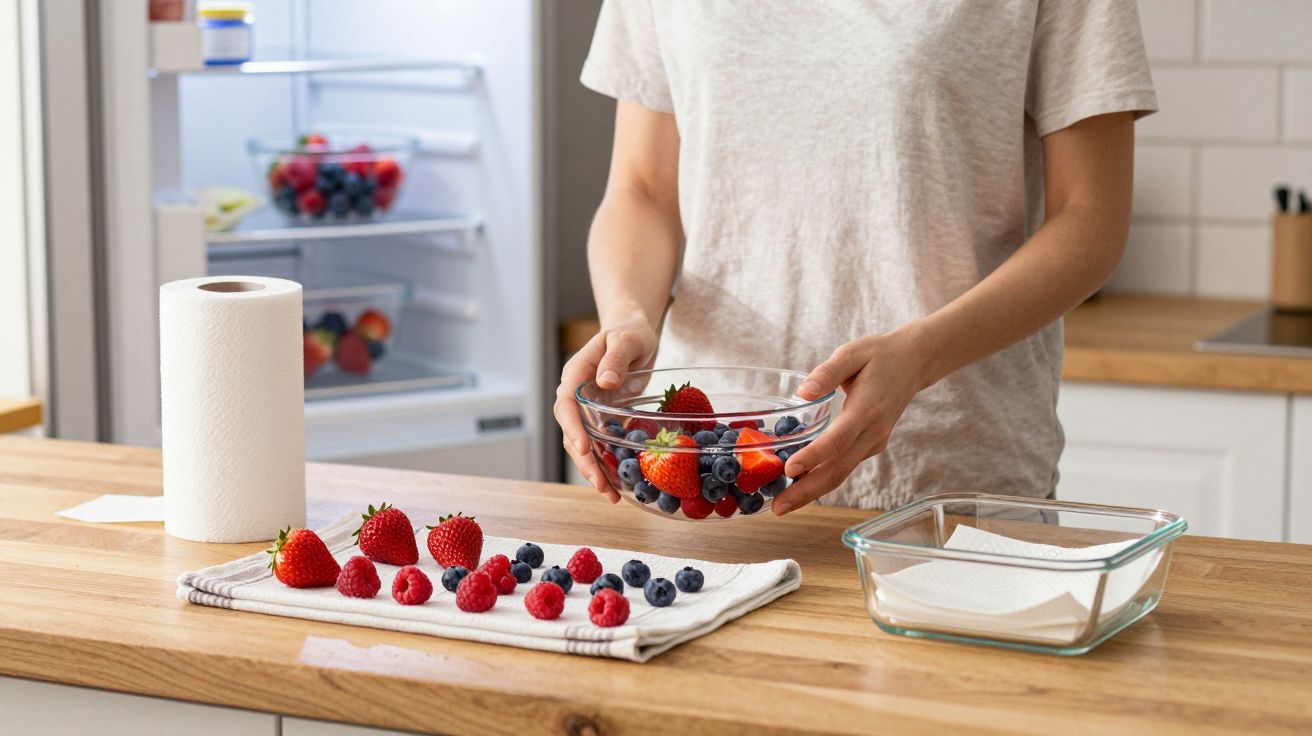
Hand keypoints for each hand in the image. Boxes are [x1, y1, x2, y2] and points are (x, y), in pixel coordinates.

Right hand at [553, 319, 657, 501]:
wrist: (633, 335)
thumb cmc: (629, 333)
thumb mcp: (627, 340)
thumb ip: (616, 358)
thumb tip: (604, 381)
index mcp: (575, 375)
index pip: (566, 406)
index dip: (572, 429)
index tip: (584, 449)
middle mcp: (575, 396)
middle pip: (571, 433)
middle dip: (585, 461)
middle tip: (602, 485)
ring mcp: (586, 410)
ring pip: (582, 445)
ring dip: (594, 470)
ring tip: (611, 494)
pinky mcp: (599, 419)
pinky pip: (598, 444)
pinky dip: (606, 464)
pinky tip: (619, 483)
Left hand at [773, 329, 929, 514]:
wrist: (914, 363)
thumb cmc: (879, 355)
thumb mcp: (852, 353)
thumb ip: (827, 372)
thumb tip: (803, 392)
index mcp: (867, 409)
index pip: (838, 439)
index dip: (814, 456)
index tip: (789, 469)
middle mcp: (872, 432)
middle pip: (838, 468)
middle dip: (807, 490)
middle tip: (779, 507)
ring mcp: (874, 442)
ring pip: (842, 473)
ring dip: (812, 491)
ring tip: (783, 505)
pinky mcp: (871, 445)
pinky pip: (845, 466)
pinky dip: (823, 479)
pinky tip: (800, 486)